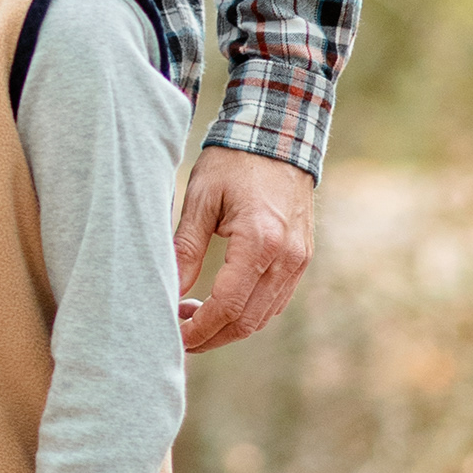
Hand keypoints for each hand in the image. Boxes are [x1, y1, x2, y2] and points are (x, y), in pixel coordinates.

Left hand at [179, 149, 315, 357]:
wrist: (279, 136)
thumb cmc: (234, 162)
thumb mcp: (200, 198)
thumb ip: (184, 249)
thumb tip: (170, 292)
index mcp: (259, 241)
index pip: (227, 306)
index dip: (199, 329)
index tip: (174, 335)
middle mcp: (287, 257)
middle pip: (247, 321)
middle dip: (211, 336)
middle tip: (180, 334)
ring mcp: (300, 260)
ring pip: (264, 316)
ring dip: (229, 327)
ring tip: (195, 316)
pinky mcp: (303, 258)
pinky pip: (276, 300)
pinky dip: (249, 312)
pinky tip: (222, 302)